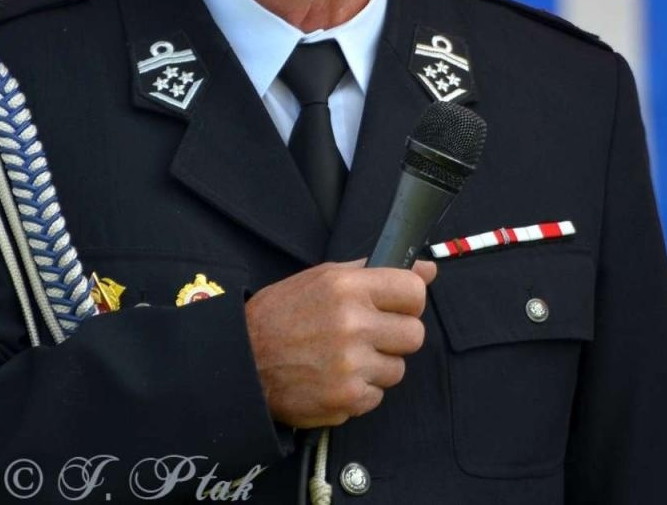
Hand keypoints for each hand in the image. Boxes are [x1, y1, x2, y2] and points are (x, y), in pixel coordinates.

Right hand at [245, 259, 436, 427]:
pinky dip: (359, 392)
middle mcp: (352, 324)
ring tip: (344, 359)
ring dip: (376, 367)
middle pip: (414, 335)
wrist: (238, 363)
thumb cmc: (281, 315)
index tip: (395, 308)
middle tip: (368, 337)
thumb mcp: (324, 278)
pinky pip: (376, 396)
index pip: (415, 293)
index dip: (408, 302)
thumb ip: (377, 271)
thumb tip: (428, 269)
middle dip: (395, 337)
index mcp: (348, 288)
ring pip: (398, 369)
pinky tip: (333, 379)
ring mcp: (350, 364)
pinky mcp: (344, 398)